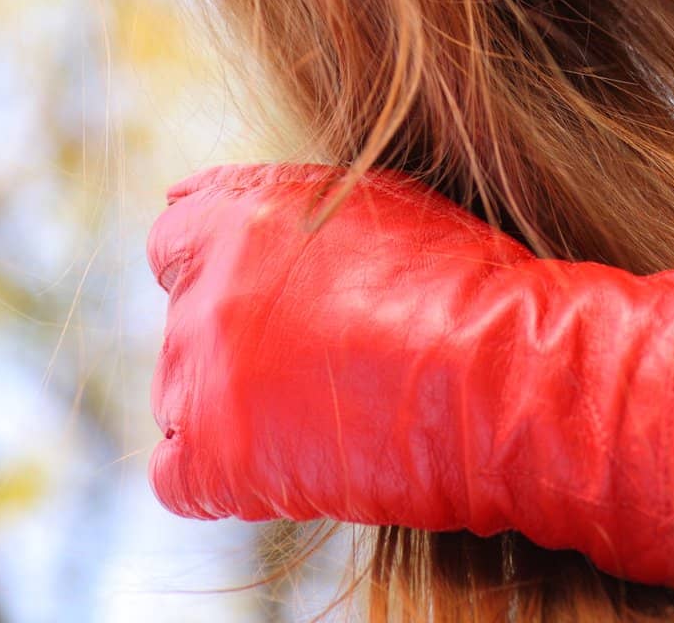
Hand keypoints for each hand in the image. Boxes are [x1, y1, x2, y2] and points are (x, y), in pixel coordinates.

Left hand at [147, 162, 673, 621]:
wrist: (501, 373)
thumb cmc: (459, 279)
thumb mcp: (369, 199)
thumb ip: (278, 201)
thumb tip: (198, 200)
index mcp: (234, 213)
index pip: (172, 238)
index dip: (217, 268)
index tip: (261, 296)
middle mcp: (204, 286)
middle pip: (181, 319)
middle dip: (232, 336)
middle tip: (312, 358)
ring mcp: (203, 372)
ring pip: (178, 394)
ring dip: (230, 403)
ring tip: (317, 408)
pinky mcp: (215, 456)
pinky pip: (178, 474)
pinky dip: (221, 474)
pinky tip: (286, 463)